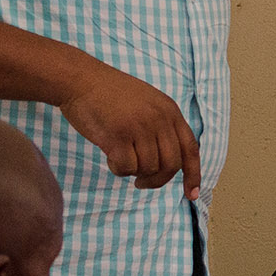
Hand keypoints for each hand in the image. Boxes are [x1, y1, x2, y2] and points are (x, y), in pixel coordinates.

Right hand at [57, 61, 202, 197]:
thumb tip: (169, 163)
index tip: (192, 194)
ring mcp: (139, 127)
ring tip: (120, 157)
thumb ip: (161, 126)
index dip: (193, 173)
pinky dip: (118, 169)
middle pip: (171, 165)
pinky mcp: (118, 136)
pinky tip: (110, 157)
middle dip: (157, 180)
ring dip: (133, 171)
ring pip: (148, 169)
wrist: (81, 80)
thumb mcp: (148, 103)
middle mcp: (159, 119)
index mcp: (170, 110)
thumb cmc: (110, 94)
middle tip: (141, 182)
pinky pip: (126, 168)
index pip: (190, 148)